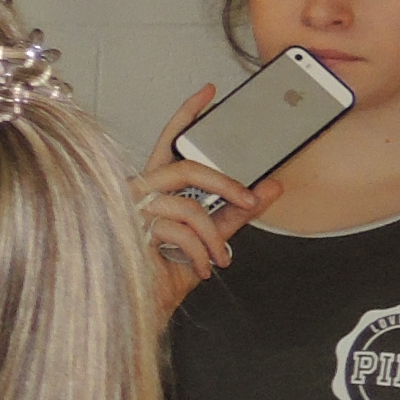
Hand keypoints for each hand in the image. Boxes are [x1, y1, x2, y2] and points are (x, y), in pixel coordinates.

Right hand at [137, 86, 279, 303]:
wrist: (142, 308)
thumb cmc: (164, 272)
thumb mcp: (209, 239)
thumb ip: (235, 213)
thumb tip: (269, 187)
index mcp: (153, 188)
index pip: (170, 142)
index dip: (187, 115)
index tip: (210, 92)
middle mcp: (137, 192)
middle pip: (184, 167)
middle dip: (225, 183)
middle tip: (251, 200)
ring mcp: (130, 211)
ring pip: (188, 205)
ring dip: (214, 236)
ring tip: (220, 257)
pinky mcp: (131, 231)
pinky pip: (181, 231)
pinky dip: (201, 253)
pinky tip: (201, 268)